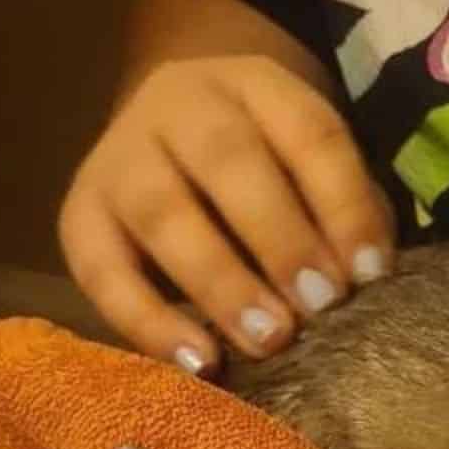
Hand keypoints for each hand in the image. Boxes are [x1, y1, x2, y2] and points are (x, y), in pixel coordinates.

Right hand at [59, 55, 394, 373]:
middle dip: (280, 238)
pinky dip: (148, 321)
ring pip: (161, 211)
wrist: (169, 135)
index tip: (370, 272)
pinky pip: (102, 270)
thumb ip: (341, 210)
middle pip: (228, 159)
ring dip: (220, 282)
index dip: (343, 203)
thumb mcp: (310, 166)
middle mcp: (181, 106)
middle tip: (320, 305)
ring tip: (268, 339)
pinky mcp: (79, 215)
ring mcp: (121, 157)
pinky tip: (199, 363)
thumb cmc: (266, 169)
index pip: (308, 131)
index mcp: (256, 85)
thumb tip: (364, 279)